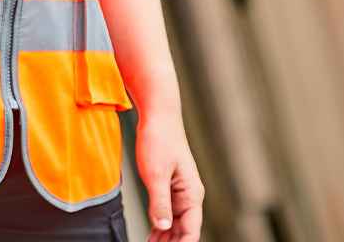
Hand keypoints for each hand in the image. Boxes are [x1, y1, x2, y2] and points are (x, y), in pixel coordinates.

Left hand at [135, 108, 203, 240]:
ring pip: (175, 223)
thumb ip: (160, 202)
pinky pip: (166, 211)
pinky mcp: (168, 184)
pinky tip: (151, 234)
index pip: (190, 231)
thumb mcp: (156, 173)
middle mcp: (188, 195)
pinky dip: (160, 225)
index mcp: (192, 194)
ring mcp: (179, 191)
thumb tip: (164, 227)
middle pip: (183, 230)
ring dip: (165, 238)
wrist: (157, 114)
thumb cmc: (159, 139)